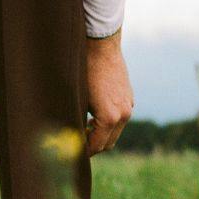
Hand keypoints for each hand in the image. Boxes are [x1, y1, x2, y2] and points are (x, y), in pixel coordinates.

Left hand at [84, 30, 133, 156]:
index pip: (97, 146)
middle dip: (93, 146)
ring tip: (84, 128)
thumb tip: (69, 138)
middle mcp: (124, 114)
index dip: (84, 152)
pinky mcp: (129, 97)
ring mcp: (129, 105)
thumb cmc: (83, 71)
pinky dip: (108, 122)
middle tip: (77, 144)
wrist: (101, 45)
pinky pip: (120, 117)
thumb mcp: (76, 98)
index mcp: (110, 117)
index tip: (72, 154)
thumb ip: (76, 121)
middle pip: (109, 142)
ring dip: (101, 134)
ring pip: (115, 130)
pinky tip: (94, 115)